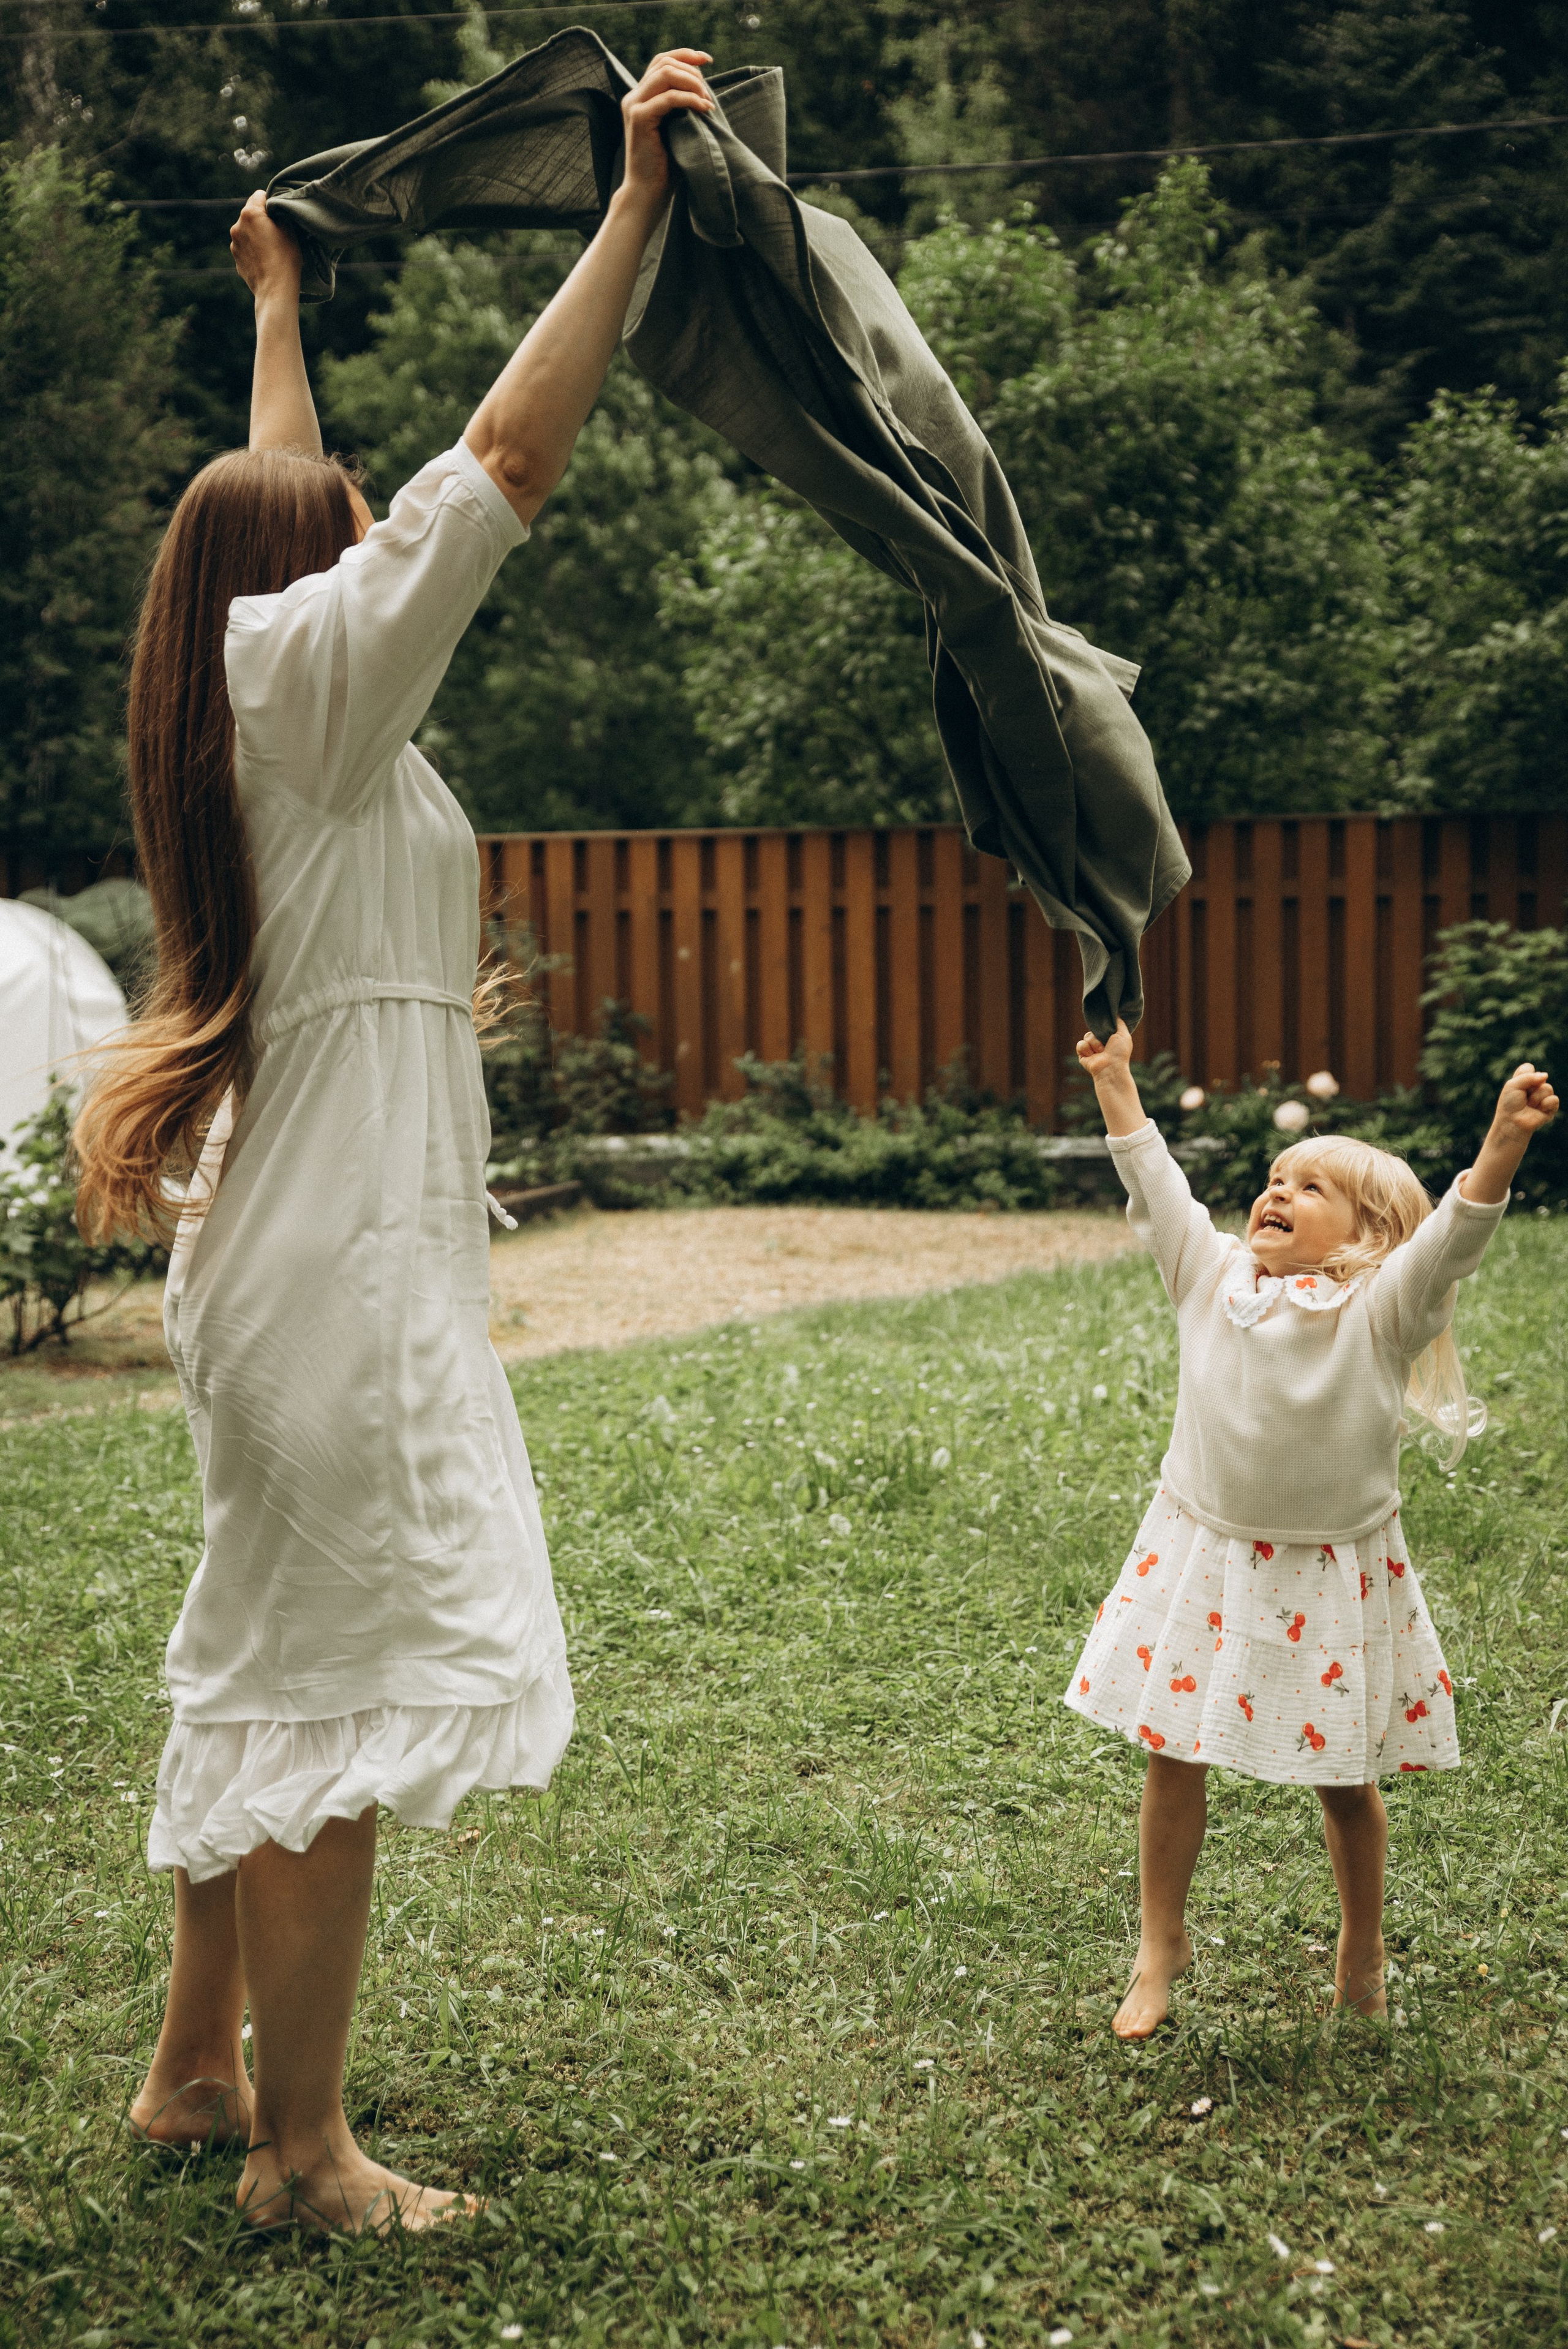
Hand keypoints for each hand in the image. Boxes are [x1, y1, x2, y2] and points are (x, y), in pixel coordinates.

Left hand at [231, 189, 302, 304]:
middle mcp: (237, 225)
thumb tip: (275, 210)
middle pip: (252, 213)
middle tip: (278, 234)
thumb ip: (280, 213)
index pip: (260, 195)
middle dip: (263, 220)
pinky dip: (254, 249)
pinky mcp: (236, 258)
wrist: (275, 290)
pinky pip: (246, 247)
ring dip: (257, 235)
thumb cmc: (285, 259)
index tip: (281, 216)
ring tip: (272, 250)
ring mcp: (234, 243)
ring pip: (248, 231)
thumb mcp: (290, 229)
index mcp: (250, 213)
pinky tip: (265, 260)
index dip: (273, 203)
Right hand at [620, 48, 714, 209]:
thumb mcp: (677, 128)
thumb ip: (682, 105)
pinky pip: (668, 98)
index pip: (662, 61)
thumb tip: (704, 87)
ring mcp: (634, 105)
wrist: (647, 193)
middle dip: (691, 70)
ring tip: (706, 101)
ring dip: (691, 82)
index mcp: (642, 96)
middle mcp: (634, 96)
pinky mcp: (639, 118)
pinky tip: (703, 108)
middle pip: (664, 62)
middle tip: (708, 93)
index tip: (708, 60)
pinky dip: (689, 99)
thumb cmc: (666, 167)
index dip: (686, 55)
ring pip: (665, 73)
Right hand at [1076, 1020, 1134, 1083]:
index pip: (1101, 1026)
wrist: (1110, 1068)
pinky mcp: (1083, 1054)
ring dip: (1094, 1043)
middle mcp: (1100, 1043)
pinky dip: (1086, 1049)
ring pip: (1087, 1036)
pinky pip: (1080, 1044)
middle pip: (1093, 1030)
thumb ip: (1119, 1022)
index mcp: (1109, 1038)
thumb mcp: (1123, 1034)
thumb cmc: (1119, 1053)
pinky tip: (1092, 1055)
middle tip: (1106, 1044)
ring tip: (1100, 1052)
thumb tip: (1115, 1012)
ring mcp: (1091, 1049)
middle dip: (1099, 1035)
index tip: (1106, 1028)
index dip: (1103, 1027)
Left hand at [1490, 1061, 1557, 1140]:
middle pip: (1541, 1076)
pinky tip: (1537, 1111)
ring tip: (1529, 1106)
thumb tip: (1546, 1075)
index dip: (1523, 1075)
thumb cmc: (1510, 1105)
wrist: (1512, 1123)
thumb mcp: (1513, 1085)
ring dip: (1536, 1098)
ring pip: (1548, 1088)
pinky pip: (1554, 1099)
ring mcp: (1543, 1097)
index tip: (1516, 1086)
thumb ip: (1528, 1076)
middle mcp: (1535, 1087)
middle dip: (1530, 1087)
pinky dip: (1544, 1105)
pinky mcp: (1550, 1108)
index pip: (1529, 1068)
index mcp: (1524, 1081)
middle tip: (1523, 1098)